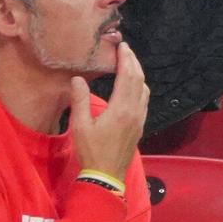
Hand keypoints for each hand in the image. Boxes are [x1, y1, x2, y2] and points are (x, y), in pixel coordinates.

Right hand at [70, 42, 147, 181]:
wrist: (106, 175)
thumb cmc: (91, 151)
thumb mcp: (80, 125)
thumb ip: (80, 100)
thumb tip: (78, 78)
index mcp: (121, 108)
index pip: (127, 76)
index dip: (126, 59)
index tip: (123, 46)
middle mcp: (135, 110)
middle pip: (139, 80)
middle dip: (134, 62)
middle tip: (126, 49)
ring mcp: (139, 118)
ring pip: (144, 90)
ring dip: (138, 74)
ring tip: (129, 64)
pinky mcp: (139, 125)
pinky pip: (144, 100)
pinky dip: (139, 87)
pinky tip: (132, 87)